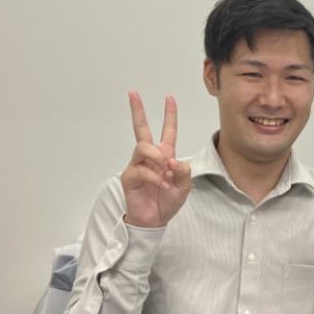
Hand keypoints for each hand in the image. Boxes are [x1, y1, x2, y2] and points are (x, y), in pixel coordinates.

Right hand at [122, 92, 191, 227]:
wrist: (155, 219)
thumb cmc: (168, 200)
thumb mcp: (185, 186)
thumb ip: (184, 171)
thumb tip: (172, 160)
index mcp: (165, 155)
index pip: (167, 131)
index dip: (169, 115)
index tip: (169, 98)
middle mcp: (149, 157)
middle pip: (141, 129)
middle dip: (137, 111)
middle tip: (133, 94)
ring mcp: (137, 165)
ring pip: (144, 148)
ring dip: (158, 158)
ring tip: (166, 173)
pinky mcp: (129, 177)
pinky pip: (142, 170)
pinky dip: (155, 178)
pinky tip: (162, 185)